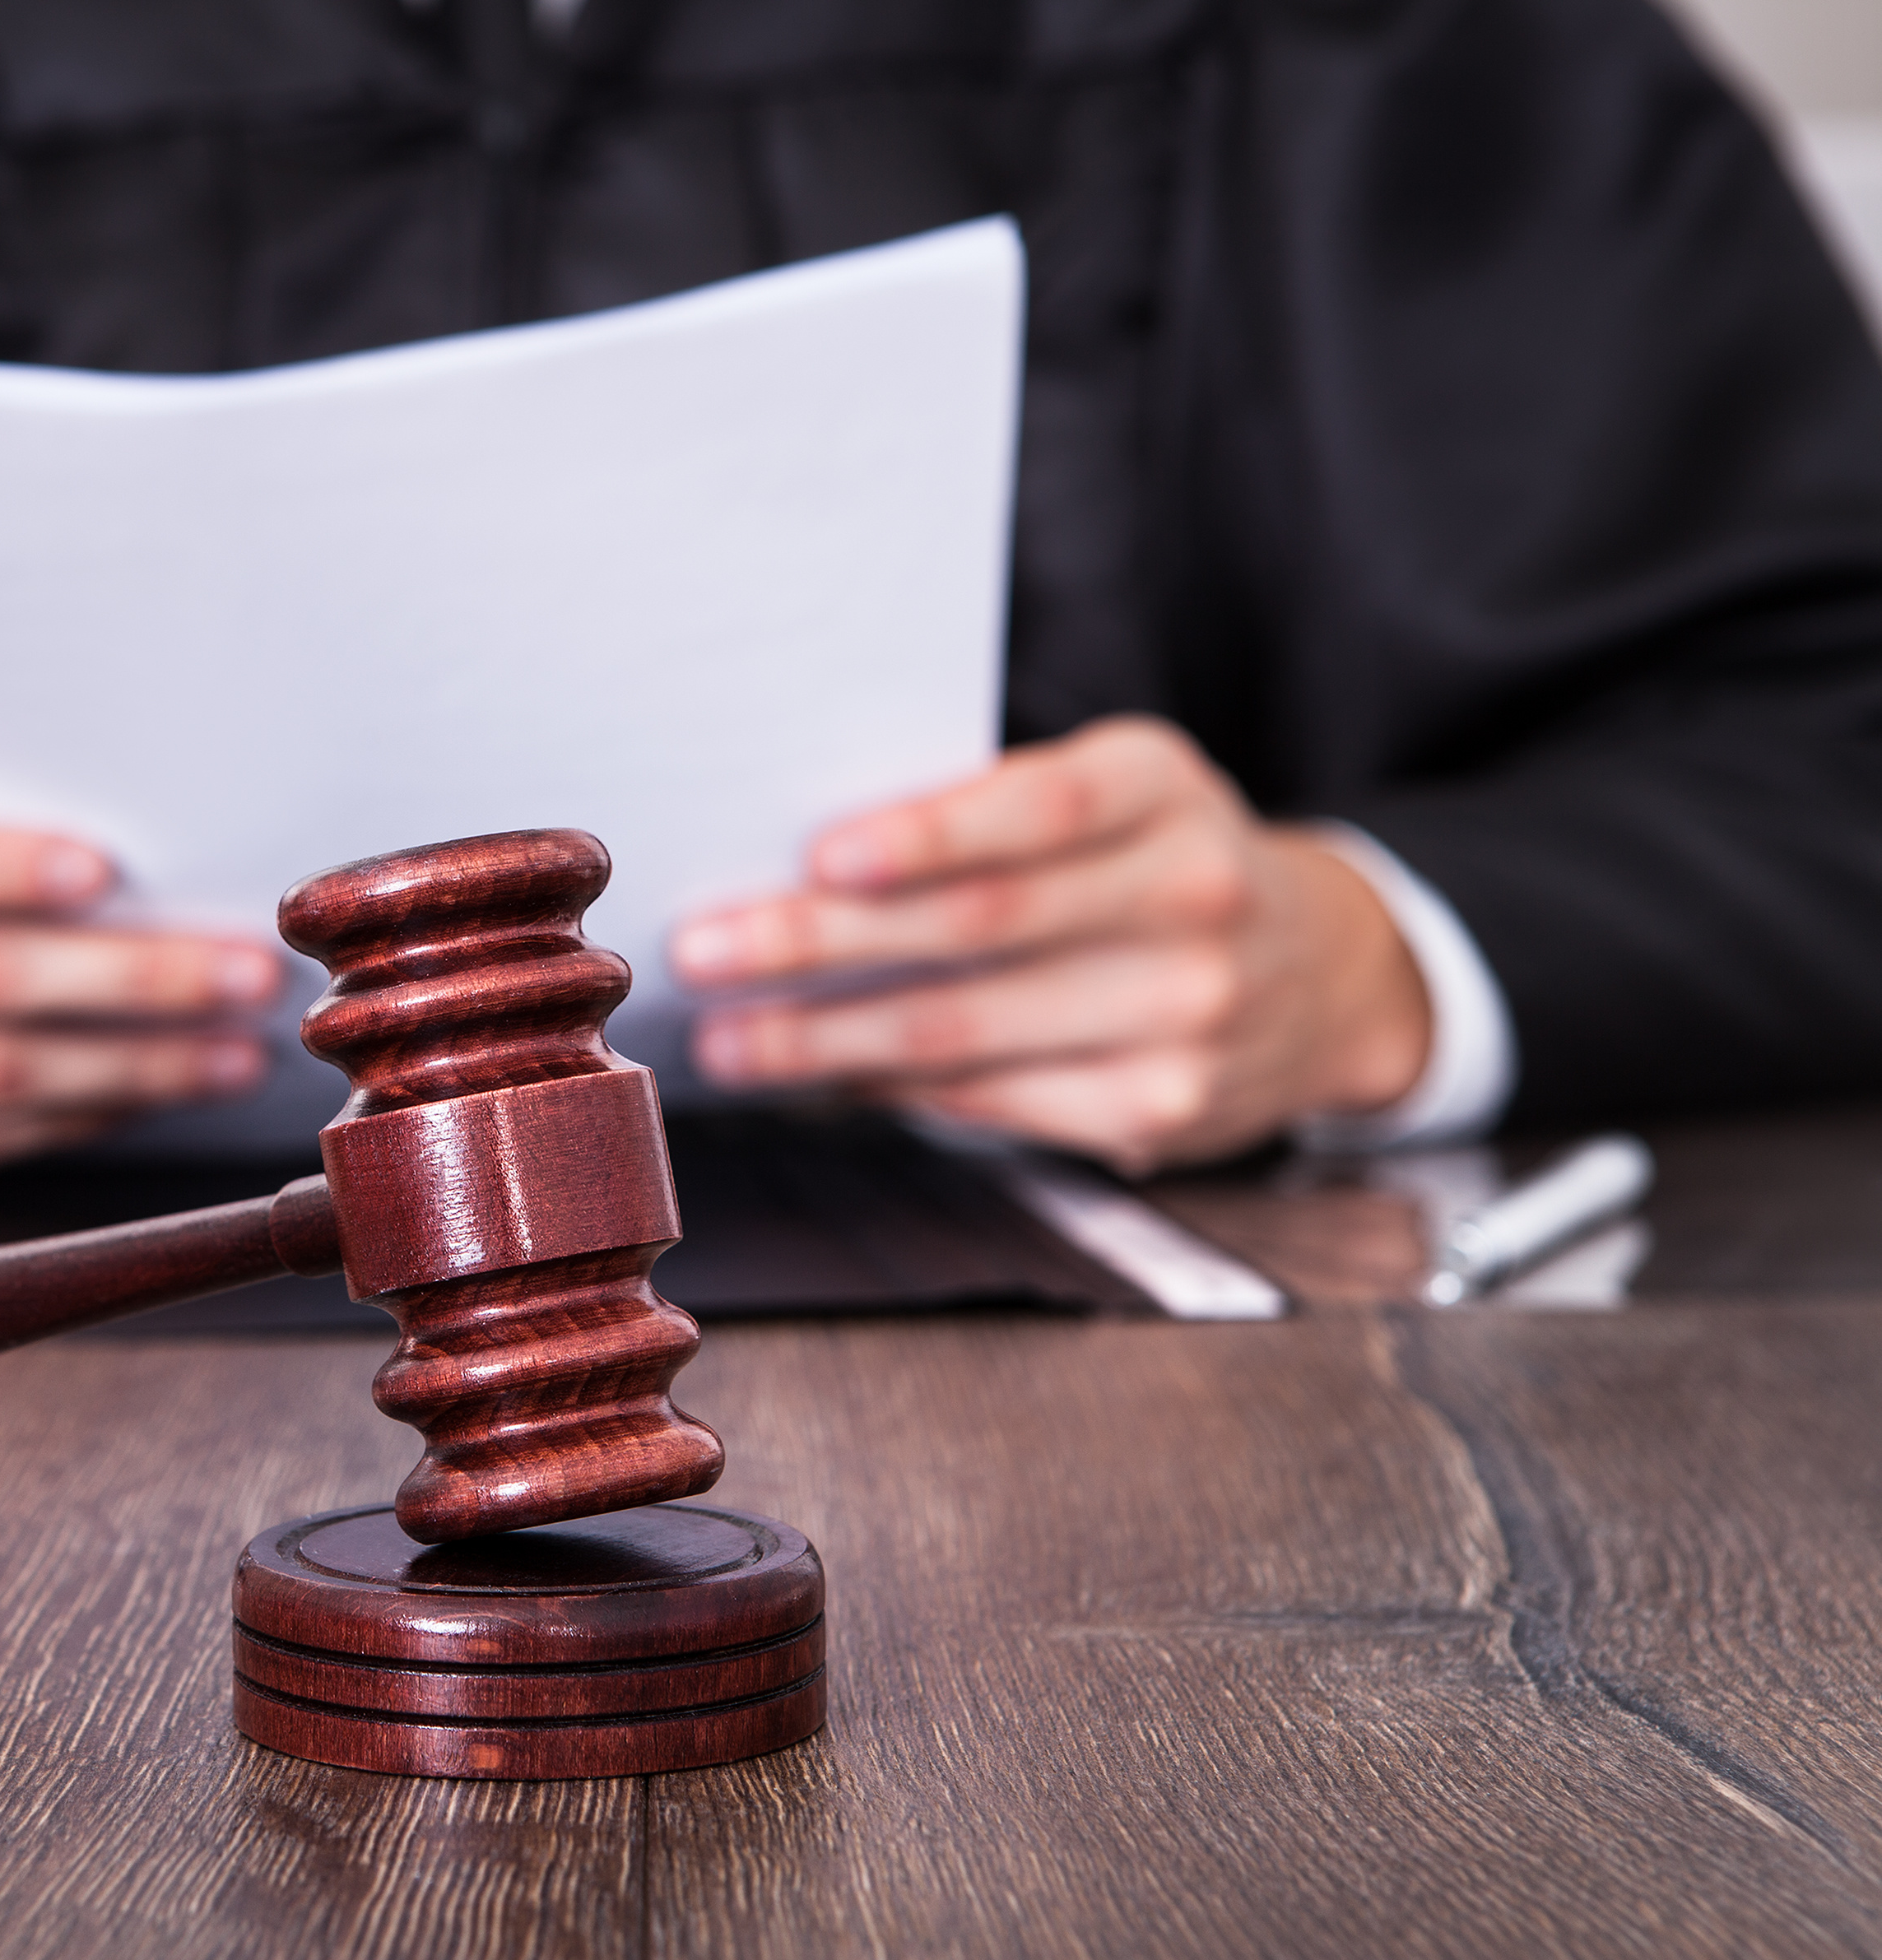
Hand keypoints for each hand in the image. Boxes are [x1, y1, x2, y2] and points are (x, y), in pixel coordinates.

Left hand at [669, 716, 1430, 1171]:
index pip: (1041, 807)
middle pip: (978, 927)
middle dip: (819, 945)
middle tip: (704, 951)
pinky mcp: (1160, 1108)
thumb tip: (798, 864)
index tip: (821, 857)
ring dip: (824, 1040)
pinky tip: (816, 1078)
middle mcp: (1189, 895)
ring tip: (726, 1039)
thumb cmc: (1149, 862)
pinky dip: (888, 1088)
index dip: (930, 834)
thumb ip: (986, 811)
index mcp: (1162, 786)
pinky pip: (988, 1099)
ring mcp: (1186, 1013)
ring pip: (965, 1031)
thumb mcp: (1108, 795)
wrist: (1319, 974)